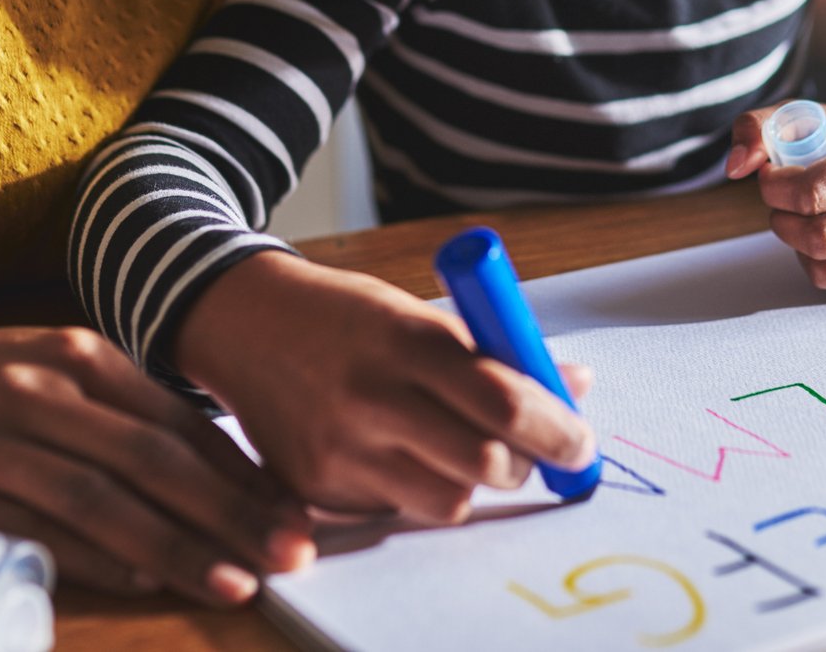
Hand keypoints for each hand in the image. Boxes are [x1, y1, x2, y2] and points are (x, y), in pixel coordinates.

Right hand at [0, 312, 313, 603]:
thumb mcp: (47, 372)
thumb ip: (117, 416)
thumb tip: (203, 472)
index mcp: (85, 357)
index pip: (184, 422)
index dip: (245, 473)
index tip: (298, 514)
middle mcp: (51, 385)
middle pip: (159, 457)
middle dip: (233, 510)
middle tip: (293, 553)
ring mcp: (1, 429)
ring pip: (105, 494)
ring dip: (175, 543)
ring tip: (232, 580)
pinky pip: (35, 524)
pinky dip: (91, 555)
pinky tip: (140, 581)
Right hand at [175, 251, 595, 524]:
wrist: (246, 324)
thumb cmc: (348, 317)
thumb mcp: (420, 314)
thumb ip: (496, 354)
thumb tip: (575, 384)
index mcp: (406, 340)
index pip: (502, 399)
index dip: (555, 429)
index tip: (580, 441)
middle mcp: (370, 398)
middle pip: (484, 463)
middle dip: (523, 464)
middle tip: (527, 452)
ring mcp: (339, 449)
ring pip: (447, 501)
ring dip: (470, 483)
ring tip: (458, 449)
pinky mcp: (315, 488)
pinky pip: (395, 511)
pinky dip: (414, 489)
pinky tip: (397, 451)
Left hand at [725, 105, 825, 298]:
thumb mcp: (800, 118)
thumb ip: (755, 128)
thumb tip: (735, 168)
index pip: (811, 193)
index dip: (774, 190)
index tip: (771, 178)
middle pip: (819, 240)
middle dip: (785, 224)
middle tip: (786, 207)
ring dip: (802, 251)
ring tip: (811, 223)